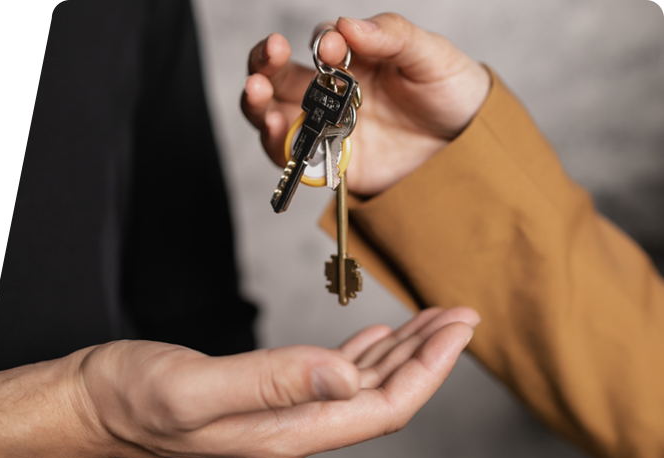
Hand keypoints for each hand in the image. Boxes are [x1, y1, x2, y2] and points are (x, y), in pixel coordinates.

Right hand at [76, 307, 478, 457]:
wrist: (93, 406)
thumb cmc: (133, 395)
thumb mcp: (195, 387)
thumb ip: (272, 382)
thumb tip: (348, 377)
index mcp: (284, 432)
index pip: (380, 407)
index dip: (427, 369)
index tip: (458, 328)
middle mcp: (291, 431)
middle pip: (381, 399)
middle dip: (427, 358)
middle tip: (461, 316)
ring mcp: (280, 418)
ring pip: (360, 389)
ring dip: (400, 355)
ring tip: (432, 322)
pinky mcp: (265, 400)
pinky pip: (330, 381)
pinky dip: (362, 357)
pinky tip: (376, 340)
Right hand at [242, 13, 489, 194]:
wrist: (468, 146)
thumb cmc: (448, 91)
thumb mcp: (428, 55)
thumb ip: (391, 36)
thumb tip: (347, 25)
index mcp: (352, 61)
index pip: (320, 45)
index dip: (320, 43)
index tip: (333, 48)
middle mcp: (331, 94)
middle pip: (280, 78)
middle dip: (264, 65)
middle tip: (268, 56)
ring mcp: (327, 131)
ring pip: (276, 116)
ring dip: (259, 105)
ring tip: (257, 94)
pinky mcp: (331, 165)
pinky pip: (294, 158)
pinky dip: (278, 146)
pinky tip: (276, 131)